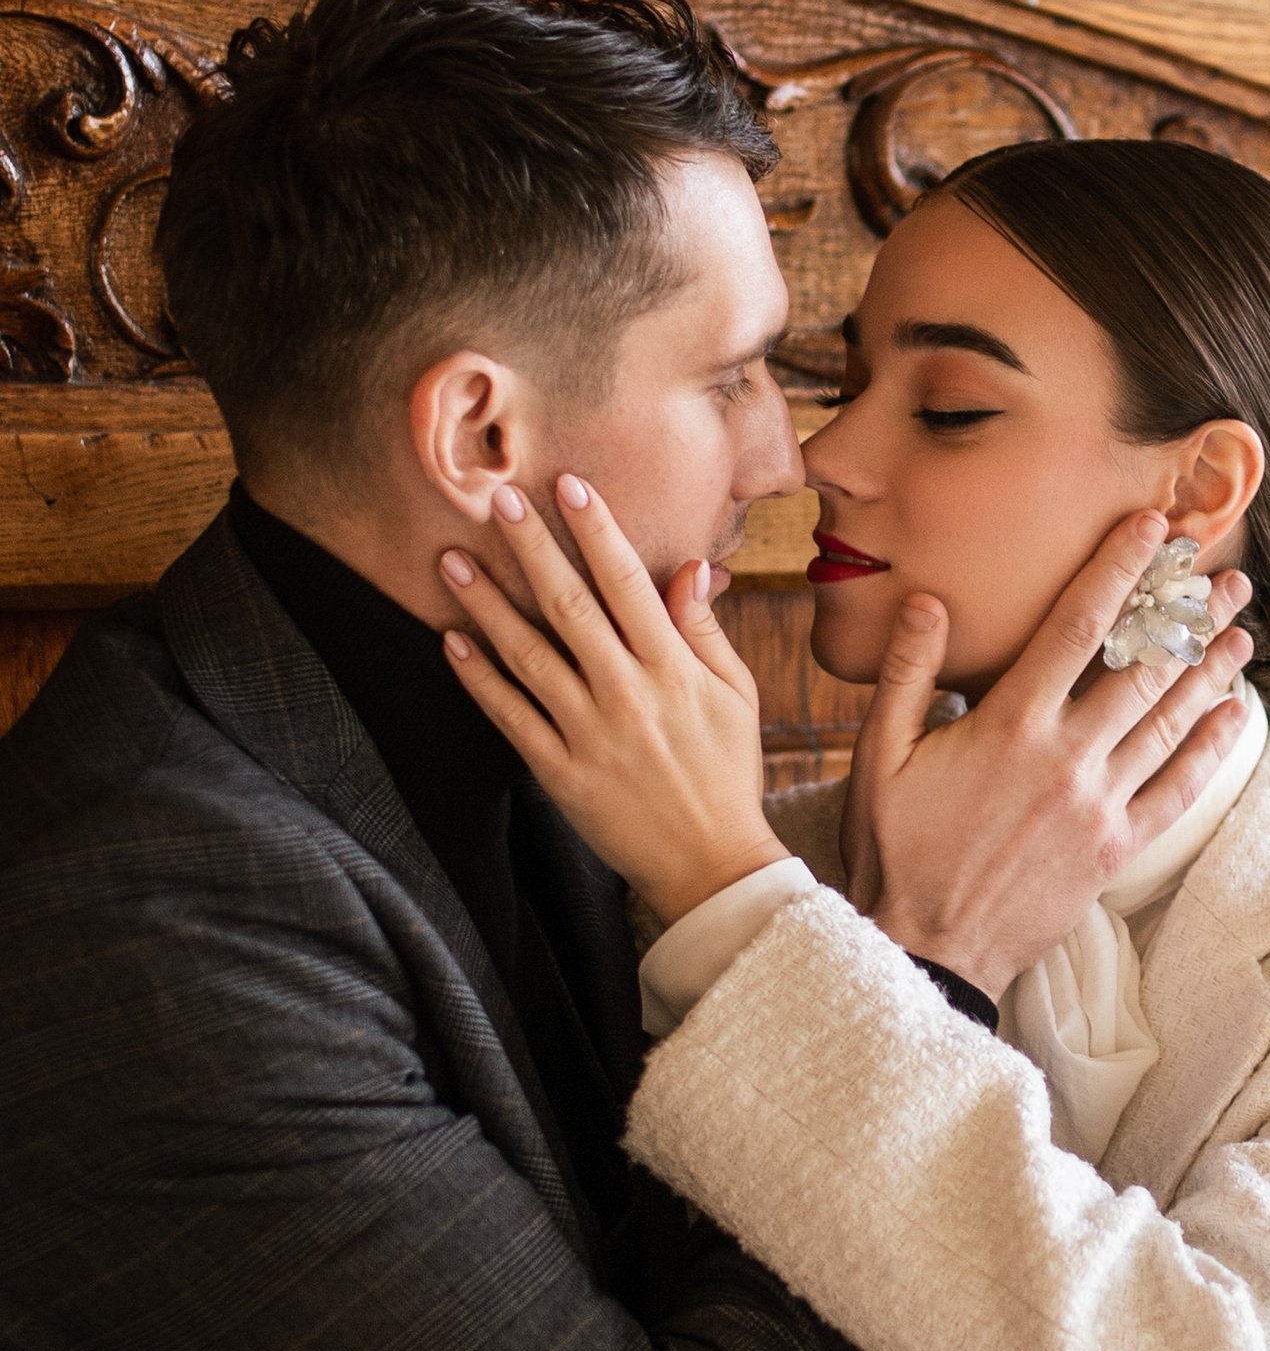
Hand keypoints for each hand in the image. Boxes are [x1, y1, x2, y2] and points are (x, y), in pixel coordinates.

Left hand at [439, 478, 786, 926]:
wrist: (713, 865)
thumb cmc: (727, 774)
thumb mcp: (736, 697)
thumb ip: (704, 631)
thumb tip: (688, 567)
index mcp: (675, 670)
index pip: (630, 584)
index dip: (597, 531)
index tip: (569, 486)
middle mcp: (629, 694)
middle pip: (570, 606)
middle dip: (531, 548)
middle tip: (496, 499)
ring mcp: (591, 734)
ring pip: (530, 655)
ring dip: (487, 604)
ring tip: (451, 559)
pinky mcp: (562, 773)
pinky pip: (512, 717)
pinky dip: (479, 678)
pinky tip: (453, 641)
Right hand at [842, 514, 1254, 999]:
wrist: (928, 947)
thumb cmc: (896, 852)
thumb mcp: (879, 758)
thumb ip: (906, 675)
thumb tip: (929, 602)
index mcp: (1009, 724)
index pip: (1078, 626)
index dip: (1119, 570)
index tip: (1152, 530)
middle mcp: (1065, 757)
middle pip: (1143, 666)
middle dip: (1188, 613)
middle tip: (1226, 573)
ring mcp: (1097, 804)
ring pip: (1170, 721)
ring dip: (1211, 669)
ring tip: (1242, 628)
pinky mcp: (1114, 849)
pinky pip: (1177, 791)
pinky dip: (1210, 749)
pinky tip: (1233, 714)